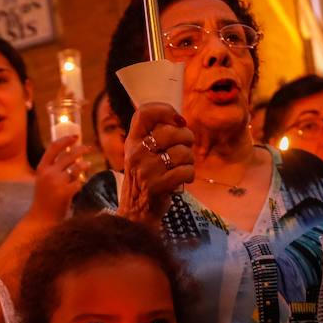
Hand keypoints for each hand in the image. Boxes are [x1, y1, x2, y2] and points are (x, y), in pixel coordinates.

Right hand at [32, 134, 93, 218]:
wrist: (41, 219)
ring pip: (76, 167)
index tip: (75, 136)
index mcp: (41, 168)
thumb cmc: (44, 200)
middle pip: (68, 155)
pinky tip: (78, 186)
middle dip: (81, 149)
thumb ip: (53, 168)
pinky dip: (79, 183)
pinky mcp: (65, 192)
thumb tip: (71, 155)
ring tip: (88, 165)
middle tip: (89, 147)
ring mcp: (57, 182)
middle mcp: (48, 173)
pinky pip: (78, 182)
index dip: (66, 140)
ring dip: (84, 165)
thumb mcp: (43, 180)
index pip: (54, 147)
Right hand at [121, 103, 194, 227]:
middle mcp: (136, 153)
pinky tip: (183, 179)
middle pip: (173, 132)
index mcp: (132, 141)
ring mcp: (145, 170)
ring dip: (189, 160)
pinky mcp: (157, 186)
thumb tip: (181, 121)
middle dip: (187, 139)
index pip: (145, 112)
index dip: (165, 111)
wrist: (135, 212)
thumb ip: (155, 135)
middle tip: (185, 148)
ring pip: (183, 152)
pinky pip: (186, 171)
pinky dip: (190, 175)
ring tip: (182, 167)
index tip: (177, 121)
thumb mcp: (141, 153)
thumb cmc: (146, 178)